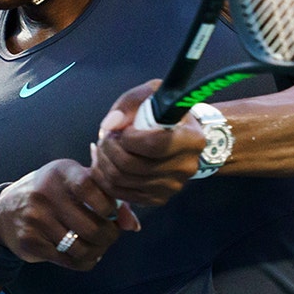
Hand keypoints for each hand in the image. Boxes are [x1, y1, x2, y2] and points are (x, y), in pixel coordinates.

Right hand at [0, 160, 139, 270]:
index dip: (109, 204)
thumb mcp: (74, 182)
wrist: (5, 210)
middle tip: (111, 234)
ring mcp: (35, 219)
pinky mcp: (30, 242)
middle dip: (110, 235)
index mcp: (61, 173)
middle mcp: (45, 194)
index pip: (91, 187)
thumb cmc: (52, 192)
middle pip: (92, 227)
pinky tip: (85, 254)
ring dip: (98, 251)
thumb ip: (106, 195)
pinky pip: (68, 260)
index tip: (110, 211)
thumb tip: (132, 224)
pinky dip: (84, 261)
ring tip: (99, 245)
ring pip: (82, 248)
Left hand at [90, 81, 206, 206]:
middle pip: (132, 166)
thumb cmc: (165, 113)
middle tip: (105, 137)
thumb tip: (110, 124)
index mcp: (191, 139)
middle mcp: (185, 167)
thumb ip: (130, 103)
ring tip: (103, 148)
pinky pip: (121, 194)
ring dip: (103, 162)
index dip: (128, 138)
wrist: (182, 136)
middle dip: (109, 149)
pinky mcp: (158, 198)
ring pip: (122, 181)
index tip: (123, 129)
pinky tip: (104, 162)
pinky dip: (105, 178)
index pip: (153, 144)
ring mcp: (172, 186)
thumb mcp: (153, 95)